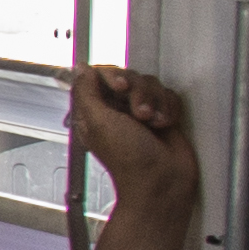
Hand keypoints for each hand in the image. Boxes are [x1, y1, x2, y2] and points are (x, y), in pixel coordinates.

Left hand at [68, 64, 199, 205]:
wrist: (164, 181)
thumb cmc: (129, 158)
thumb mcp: (98, 123)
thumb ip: (86, 92)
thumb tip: (80, 68)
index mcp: (96, 109)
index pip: (101, 74)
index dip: (113, 75)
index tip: (120, 87)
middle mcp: (117, 108)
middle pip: (129, 75)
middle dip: (138, 93)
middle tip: (140, 116)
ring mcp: (141, 111)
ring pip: (151, 84)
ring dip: (155, 102)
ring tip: (154, 124)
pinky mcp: (163, 115)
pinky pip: (169, 95)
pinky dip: (169, 108)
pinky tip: (166, 125)